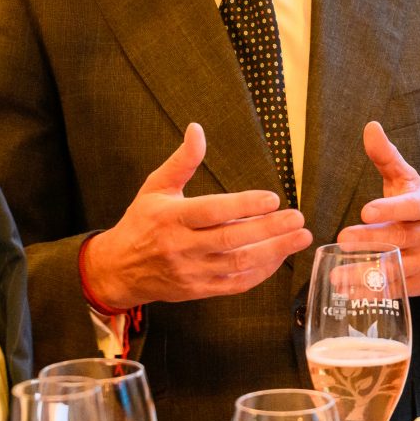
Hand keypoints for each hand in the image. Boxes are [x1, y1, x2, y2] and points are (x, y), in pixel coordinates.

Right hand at [82, 123, 311, 310]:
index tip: (272, 198)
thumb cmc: (142, 222)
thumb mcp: (155, 187)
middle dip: (269, 229)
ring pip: (238, 264)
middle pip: (231, 238)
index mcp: (171, 218)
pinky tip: (279, 257)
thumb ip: (182, 161)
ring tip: (299, 237)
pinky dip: (260, 272)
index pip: (212, 211)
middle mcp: (181, 246)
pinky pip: (235, 285)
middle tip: (297, 218)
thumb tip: (197, 130)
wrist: (119, 269)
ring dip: (273, 251)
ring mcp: (191, 272)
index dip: (243, 205)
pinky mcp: (198, 290)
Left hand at [336, 121, 419, 299]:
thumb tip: (370, 127)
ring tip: (336, 274)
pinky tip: (345, 291)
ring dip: (365, 273)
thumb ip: (387, 157)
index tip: (366, 211)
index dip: (390, 209)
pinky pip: (393, 290)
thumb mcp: (409, 182)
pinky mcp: (417, 286)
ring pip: (395, 269)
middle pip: (400, 239)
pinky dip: (369, 293)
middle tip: (342, 239)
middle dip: (372, 240)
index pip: (411, 207)